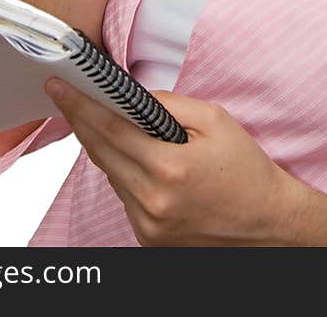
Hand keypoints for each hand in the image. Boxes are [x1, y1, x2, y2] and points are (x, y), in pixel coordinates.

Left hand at [44, 76, 291, 246]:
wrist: (268, 223)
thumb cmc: (246, 168)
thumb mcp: (215, 120)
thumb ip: (168, 104)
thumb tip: (132, 96)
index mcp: (168, 167)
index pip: (109, 128)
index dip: (80, 105)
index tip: (58, 86)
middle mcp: (152, 201)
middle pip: (100, 153)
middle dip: (81, 121)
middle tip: (65, 95)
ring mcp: (148, 225)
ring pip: (111, 175)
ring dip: (103, 148)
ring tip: (100, 121)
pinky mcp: (149, 239)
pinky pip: (125, 197)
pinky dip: (124, 173)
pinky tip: (134, 158)